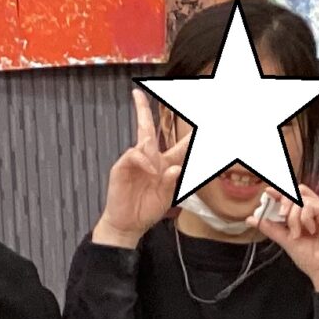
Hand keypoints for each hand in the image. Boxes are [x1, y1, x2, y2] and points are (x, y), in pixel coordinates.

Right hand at [95, 89, 180, 246]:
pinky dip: (145, 162)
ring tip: (155, 174)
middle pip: (147, 128)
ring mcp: (134, 161)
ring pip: (144, 143)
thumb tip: (174, 168)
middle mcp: (150, 158)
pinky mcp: (121, 167)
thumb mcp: (166, 199)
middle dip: (142, 109)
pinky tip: (150, 171)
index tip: (197, 116)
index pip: (180, 144)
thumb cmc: (147, 210)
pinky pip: (134, 155)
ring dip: (154, 156)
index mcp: (165, 164)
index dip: (191, 134)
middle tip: (137, 93)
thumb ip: (171, 183)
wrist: (128, 224)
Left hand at [260, 188, 318, 290]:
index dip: (279, 191)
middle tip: (282, 216)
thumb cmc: (312, 259)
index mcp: (306, 215)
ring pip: (300, 198)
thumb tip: (252, 219)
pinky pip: (309, 205)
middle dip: (284, 200)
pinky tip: (311, 231)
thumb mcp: (285, 240)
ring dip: (293, 217)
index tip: (267, 193)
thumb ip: (271, 227)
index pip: (292, 195)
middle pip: (296, 191)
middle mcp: (315, 210)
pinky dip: (304, 218)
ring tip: (297, 234)